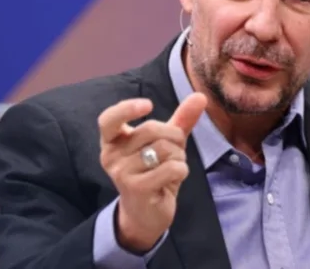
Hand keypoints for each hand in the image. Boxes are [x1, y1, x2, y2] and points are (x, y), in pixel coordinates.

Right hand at [98, 92, 206, 251]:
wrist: (147, 213)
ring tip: (171, 168)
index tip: (148, 104)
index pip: (109, 119)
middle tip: (174, 152)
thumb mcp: (166, 143)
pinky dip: (182, 171)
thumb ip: (181, 120)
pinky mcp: (136, 189)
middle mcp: (111, 155)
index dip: (127, 108)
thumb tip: (200, 96)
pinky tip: (173, 179)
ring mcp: (121, 173)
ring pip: (164, 149)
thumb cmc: (154, 172)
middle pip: (151, 129)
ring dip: (179, 157)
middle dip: (174, 137)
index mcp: (112, 140)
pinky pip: (171, 168)